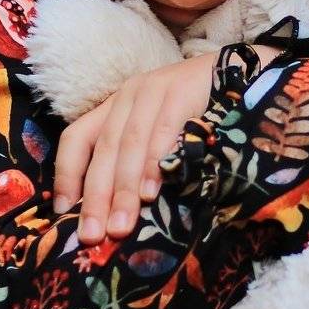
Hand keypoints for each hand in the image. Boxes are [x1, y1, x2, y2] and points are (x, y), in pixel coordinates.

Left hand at [55, 45, 281, 243]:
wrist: (245, 72)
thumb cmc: (199, 115)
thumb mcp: (159, 135)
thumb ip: (136, 163)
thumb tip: (112, 214)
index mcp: (115, 107)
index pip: (76, 137)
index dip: (66, 174)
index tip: (62, 211)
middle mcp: (129, 96)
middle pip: (103, 149)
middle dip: (97, 197)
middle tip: (94, 235)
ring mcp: (155, 89)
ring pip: (130, 144)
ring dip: (125, 189)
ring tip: (122, 225)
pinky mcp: (182, 90)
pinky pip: (163, 130)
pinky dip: (155, 163)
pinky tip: (152, 191)